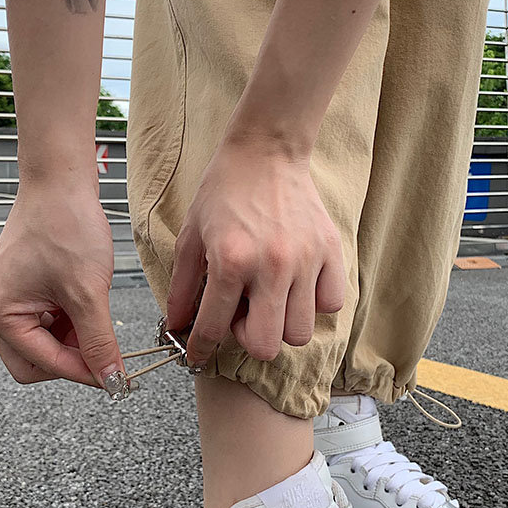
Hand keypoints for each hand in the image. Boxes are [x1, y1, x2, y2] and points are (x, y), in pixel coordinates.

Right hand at [0, 179, 126, 397]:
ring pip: (41, 344)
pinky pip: (42, 323)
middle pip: (34, 363)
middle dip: (71, 359)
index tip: (114, 378)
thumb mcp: (89, 293)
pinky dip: (67, 322)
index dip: (84, 373)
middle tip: (105, 351)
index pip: (44, 365)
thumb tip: (111, 378)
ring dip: (71, 339)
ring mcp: (2, 298)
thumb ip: (100, 342)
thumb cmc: (66, 225)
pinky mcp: (17, 289)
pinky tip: (83, 304)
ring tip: (94, 312)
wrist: (61, 184)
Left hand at [167, 141, 344, 365]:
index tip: (197, 356)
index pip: (213, 328)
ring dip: (281, 324)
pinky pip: (330, 304)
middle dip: (247, 338)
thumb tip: (176, 326)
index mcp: (231, 260)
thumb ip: (182, 286)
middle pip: (266, 346)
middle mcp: (271, 265)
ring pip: (300, 333)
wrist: (265, 151)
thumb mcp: (191, 235)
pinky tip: (296, 286)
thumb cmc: (224, 191)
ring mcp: (305, 260)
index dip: (200, 349)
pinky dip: (313, 304)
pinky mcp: (330, 252)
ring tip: (269, 298)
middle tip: (241, 313)